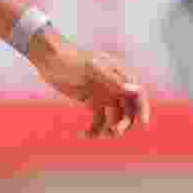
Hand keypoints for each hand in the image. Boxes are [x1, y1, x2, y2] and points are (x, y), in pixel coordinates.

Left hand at [28, 31, 150, 136]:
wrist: (48, 59)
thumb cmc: (71, 58)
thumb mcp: (91, 68)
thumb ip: (113, 79)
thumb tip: (136, 90)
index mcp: (118, 73)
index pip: (137, 92)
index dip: (142, 107)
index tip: (143, 124)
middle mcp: (113, 84)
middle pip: (127, 108)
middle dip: (124, 122)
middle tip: (114, 132)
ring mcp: (103, 93)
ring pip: (114, 116)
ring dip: (110, 127)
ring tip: (99, 134)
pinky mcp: (91, 101)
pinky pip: (99, 119)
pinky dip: (96, 128)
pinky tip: (87, 134)